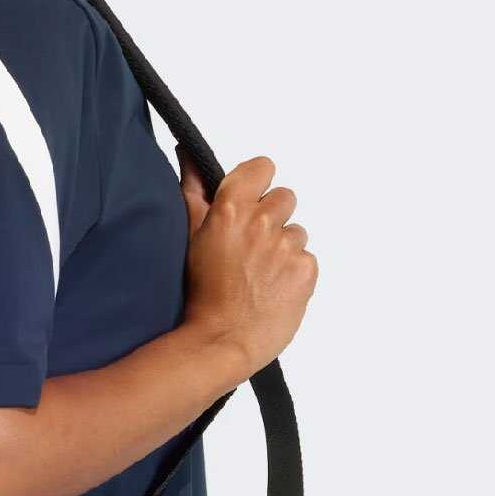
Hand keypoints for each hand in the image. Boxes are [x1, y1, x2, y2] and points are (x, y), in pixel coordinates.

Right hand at [176, 148, 317, 378]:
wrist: (221, 341)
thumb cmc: (201, 292)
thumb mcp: (190, 236)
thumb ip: (193, 190)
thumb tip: (187, 155)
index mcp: (231, 208)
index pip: (263, 167)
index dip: (257, 184)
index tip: (249, 202)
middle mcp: (262, 222)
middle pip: (284, 198)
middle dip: (271, 218)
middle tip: (252, 247)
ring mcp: (287, 247)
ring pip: (296, 232)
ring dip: (282, 247)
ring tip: (260, 273)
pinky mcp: (306, 270)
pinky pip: (307, 258)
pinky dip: (294, 271)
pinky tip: (273, 287)